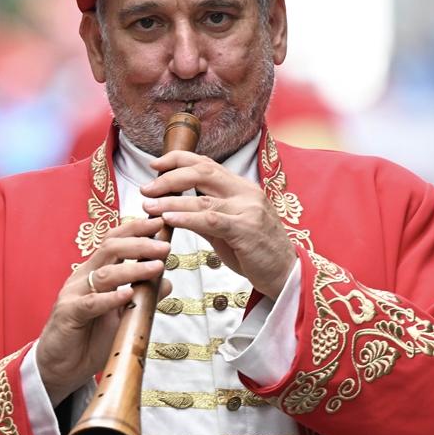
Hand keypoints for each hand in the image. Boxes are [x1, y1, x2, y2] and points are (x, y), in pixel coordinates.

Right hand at [36, 217, 173, 405]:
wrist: (61, 366)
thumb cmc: (91, 338)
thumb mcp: (122, 315)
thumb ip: (141, 297)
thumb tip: (167, 282)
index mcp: (96, 271)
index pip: (116, 241)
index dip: (137, 229)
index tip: (161, 222)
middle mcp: (84, 276)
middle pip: (111, 248)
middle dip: (140, 243)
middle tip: (165, 245)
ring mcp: (74, 293)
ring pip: (105, 273)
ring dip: (134, 269)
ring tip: (157, 266)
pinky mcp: (68, 314)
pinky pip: (91, 303)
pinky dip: (110, 298)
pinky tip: (128, 295)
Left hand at [141, 150, 295, 299]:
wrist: (287, 273)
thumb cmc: (258, 252)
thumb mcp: (229, 229)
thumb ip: (206, 216)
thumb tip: (175, 210)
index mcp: (242, 187)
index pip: (207, 163)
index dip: (178, 160)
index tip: (154, 166)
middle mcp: (246, 192)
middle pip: (202, 171)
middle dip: (169, 177)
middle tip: (146, 188)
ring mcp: (248, 210)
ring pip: (202, 198)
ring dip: (171, 201)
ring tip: (149, 205)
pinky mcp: (246, 230)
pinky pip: (211, 220)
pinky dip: (186, 218)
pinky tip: (168, 219)